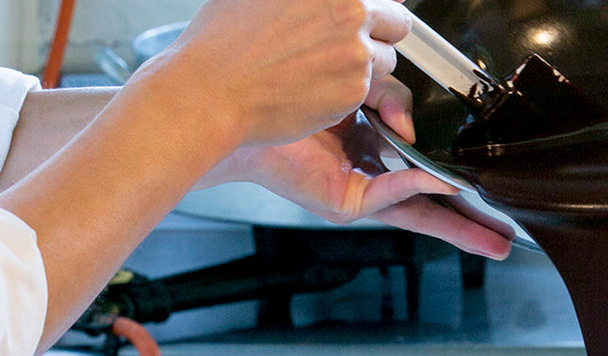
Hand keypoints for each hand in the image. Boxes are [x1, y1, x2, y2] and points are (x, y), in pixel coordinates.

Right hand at [138, 0, 413, 147]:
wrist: (210, 90)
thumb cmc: (225, 41)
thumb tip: (354, 1)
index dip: (375, 8)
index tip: (365, 17)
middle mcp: (350, 8)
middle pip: (398, 22)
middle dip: (378, 35)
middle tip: (344, 47)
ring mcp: (356, 48)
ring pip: (386, 60)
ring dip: (365, 67)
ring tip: (318, 70)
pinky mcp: (355, 86)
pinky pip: (371, 90)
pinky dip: (350, 93)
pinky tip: (313, 89)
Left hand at [211, 79, 512, 259]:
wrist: (227, 104)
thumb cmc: (276, 85)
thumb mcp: (351, 80)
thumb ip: (389, 94)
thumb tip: (412, 124)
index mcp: (373, 131)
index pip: (427, 151)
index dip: (459, 164)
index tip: (490, 176)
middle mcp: (370, 163)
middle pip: (432, 194)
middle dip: (472, 217)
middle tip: (506, 234)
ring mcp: (360, 186)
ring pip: (420, 208)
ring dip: (461, 225)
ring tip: (496, 237)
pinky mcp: (346, 201)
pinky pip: (392, 193)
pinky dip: (417, 187)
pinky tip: (441, 182)